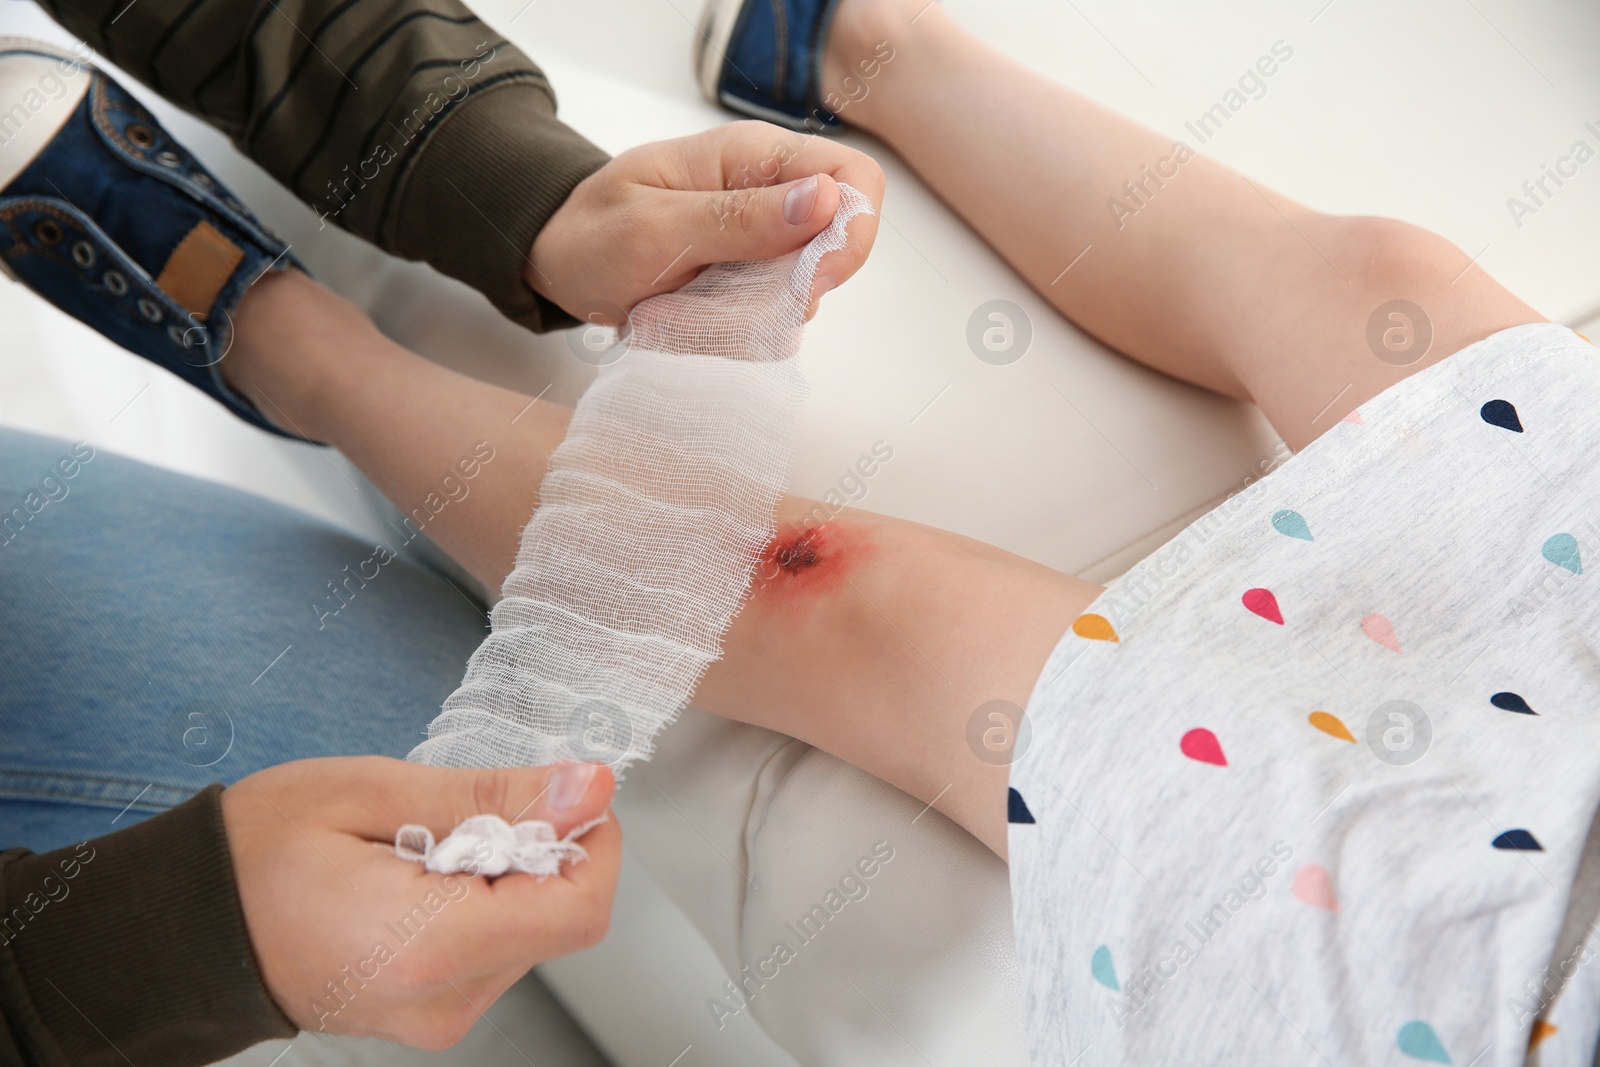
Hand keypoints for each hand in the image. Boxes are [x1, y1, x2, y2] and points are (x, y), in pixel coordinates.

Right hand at [220, 756, 619, 1048]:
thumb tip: (589, 789)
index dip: (591, 843)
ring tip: (422, 846)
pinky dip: (479, 900)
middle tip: (457, 812)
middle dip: (536, 848)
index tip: (561, 793)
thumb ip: (493, 796)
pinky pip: (494, 948)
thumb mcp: (374, 793)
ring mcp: (439, 1017)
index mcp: (430, 947)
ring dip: (504, 873)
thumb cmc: (254, 854)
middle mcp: (444, 1000)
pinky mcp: (433, 1014)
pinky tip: (418, 875)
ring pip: (530, 929)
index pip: (578, 909)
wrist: (179, 931)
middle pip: (557, 917)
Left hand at [528, 120, 884, 323]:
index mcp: (753, 156)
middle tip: (726, 303)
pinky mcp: (751, 279)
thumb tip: (826, 201)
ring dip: (757, 316)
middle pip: (838, 245)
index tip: (810, 280)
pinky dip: (739, 330)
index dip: (852, 233)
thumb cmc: (593, 232)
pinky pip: (774, 316)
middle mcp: (771, 193)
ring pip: (806, 290)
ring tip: (690, 308)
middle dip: (793, 289)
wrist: (556, 259)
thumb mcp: (655, 227)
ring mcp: (763, 240)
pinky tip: (693, 318)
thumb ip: (739, 218)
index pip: (854, 178)